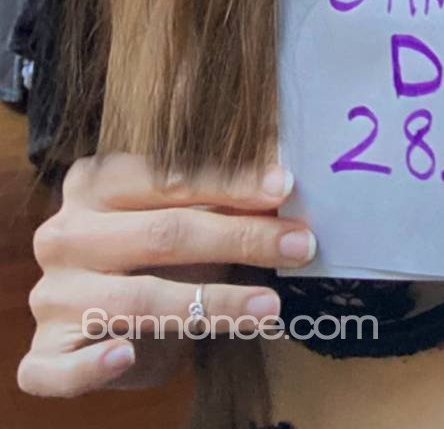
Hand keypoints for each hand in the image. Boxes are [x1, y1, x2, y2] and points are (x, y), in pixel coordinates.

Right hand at [18, 151, 316, 397]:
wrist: (99, 315)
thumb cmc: (150, 255)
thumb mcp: (179, 216)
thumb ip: (218, 201)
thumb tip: (284, 185)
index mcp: (93, 183)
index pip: (167, 177)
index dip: (229, 182)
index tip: (285, 187)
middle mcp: (65, 234)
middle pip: (163, 234)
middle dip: (240, 238)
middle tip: (299, 245)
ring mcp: (51, 295)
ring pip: (137, 301)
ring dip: (212, 305)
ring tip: (270, 306)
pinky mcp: (43, 352)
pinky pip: (62, 367)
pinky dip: (93, 365)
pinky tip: (125, 357)